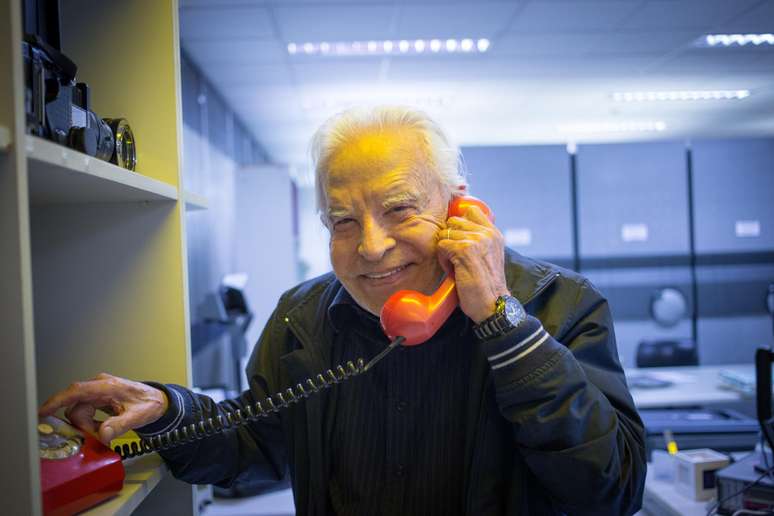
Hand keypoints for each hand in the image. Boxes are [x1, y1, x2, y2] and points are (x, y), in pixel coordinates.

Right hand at [39, 373, 168, 445]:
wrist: (158, 400)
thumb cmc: (150, 404)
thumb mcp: (138, 416)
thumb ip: (120, 425)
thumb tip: (102, 435)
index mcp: (107, 386)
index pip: (76, 391)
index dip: (57, 401)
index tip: (43, 412)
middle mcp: (99, 386)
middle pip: (76, 408)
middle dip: (83, 426)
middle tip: (99, 435)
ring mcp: (98, 392)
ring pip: (79, 413)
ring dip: (88, 426)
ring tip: (105, 430)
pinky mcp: (98, 398)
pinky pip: (86, 413)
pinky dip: (91, 424)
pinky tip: (104, 427)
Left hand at [437, 204, 509, 322]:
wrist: (493, 305)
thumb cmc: (487, 285)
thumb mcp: (489, 257)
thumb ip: (480, 241)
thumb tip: (456, 229)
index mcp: (494, 234)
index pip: (472, 210)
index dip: (459, 222)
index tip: (458, 239)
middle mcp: (487, 233)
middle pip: (454, 221)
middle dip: (450, 238)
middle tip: (456, 257)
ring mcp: (476, 240)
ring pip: (445, 233)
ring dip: (445, 251)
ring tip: (455, 266)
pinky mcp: (464, 250)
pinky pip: (441, 246)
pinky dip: (443, 261)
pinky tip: (454, 271)